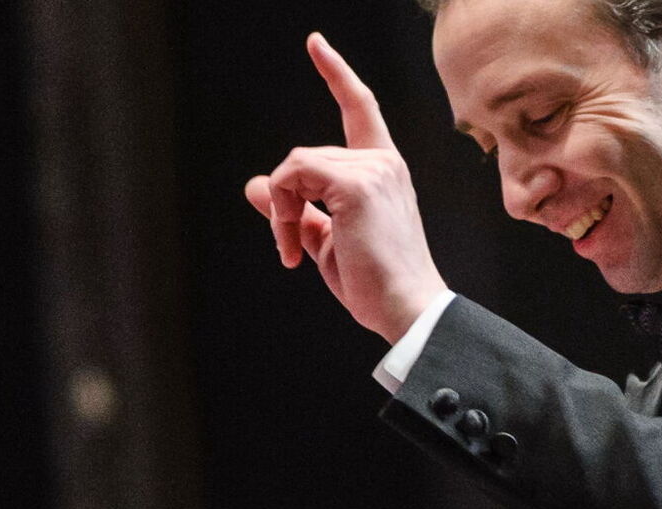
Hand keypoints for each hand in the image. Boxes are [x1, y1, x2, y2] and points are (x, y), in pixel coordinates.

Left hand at [246, 32, 447, 341]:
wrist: (406, 310)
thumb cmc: (375, 284)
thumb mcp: (328, 242)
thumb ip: (295, 210)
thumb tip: (255, 185)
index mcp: (384, 170)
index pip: (360, 109)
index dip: (337, 74)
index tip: (316, 45)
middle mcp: (383, 162)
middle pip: (304, 156)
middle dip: (283, 201)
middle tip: (287, 251)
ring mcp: (373, 170)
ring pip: (294, 166)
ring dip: (280, 210)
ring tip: (292, 253)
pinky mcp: (356, 185)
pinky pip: (294, 178)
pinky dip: (280, 213)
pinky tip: (292, 251)